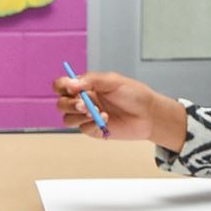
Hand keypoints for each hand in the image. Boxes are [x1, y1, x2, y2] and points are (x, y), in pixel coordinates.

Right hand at [54, 71, 178, 144]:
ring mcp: (88, 117)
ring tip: (97, 112)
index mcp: (85, 86)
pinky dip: (92, 125)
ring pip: (68, 119)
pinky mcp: (94, 130)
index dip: (62, 86)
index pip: (62, 85)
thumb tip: (71, 84)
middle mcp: (83, 101)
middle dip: (69, 104)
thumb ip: (91, 80)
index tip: (72, 89)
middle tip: (84, 105)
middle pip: (62, 104)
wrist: (148, 114)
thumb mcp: (112, 81)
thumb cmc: (133, 94)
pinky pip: (83, 129)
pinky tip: (106, 120)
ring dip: (79, 116)